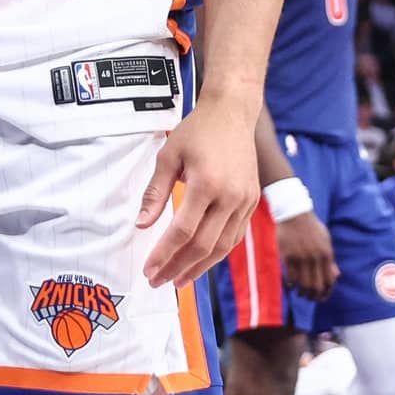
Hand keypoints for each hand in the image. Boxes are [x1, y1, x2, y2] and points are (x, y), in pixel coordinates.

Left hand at [137, 100, 260, 287]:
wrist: (232, 113)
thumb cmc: (197, 132)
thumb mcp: (168, 157)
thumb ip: (155, 192)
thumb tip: (142, 224)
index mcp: (206, 183)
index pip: (183, 231)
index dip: (164, 254)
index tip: (149, 270)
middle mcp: (230, 196)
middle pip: (204, 245)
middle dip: (179, 267)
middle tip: (159, 281)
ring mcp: (245, 201)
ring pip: (223, 246)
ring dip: (200, 268)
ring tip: (179, 280)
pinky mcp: (252, 202)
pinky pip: (235, 236)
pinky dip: (217, 252)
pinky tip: (201, 261)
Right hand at [275, 212, 337, 300]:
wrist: (293, 213)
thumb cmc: (311, 226)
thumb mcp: (325, 240)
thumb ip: (330, 259)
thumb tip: (336, 276)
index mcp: (326, 254)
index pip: (329, 281)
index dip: (326, 292)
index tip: (322, 297)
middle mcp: (315, 257)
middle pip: (316, 286)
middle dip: (314, 296)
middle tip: (310, 298)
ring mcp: (301, 257)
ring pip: (303, 284)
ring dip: (302, 293)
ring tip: (301, 293)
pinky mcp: (288, 256)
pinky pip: (290, 277)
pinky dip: (291, 285)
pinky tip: (291, 285)